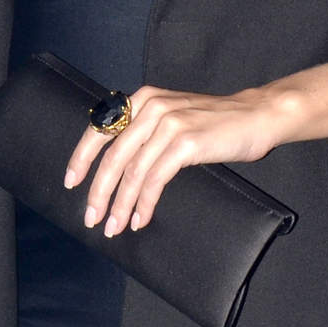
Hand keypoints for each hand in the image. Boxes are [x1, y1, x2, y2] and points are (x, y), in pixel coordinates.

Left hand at [63, 84, 282, 237]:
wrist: (256, 116)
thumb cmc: (215, 122)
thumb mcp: (172, 115)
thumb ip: (145, 130)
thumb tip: (115, 166)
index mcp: (142, 99)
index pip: (100, 129)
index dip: (81, 158)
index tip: (71, 182)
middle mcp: (151, 107)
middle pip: (112, 156)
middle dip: (98, 192)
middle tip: (92, 218)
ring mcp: (169, 124)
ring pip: (132, 172)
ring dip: (120, 205)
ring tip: (114, 227)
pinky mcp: (185, 143)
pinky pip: (155, 179)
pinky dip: (144, 203)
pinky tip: (140, 219)